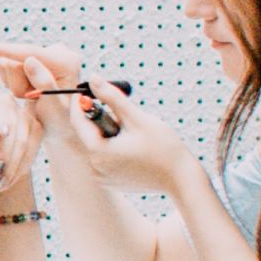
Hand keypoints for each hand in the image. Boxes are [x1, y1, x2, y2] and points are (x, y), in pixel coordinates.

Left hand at [0, 58, 47, 192]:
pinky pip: (33, 149)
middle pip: (15, 128)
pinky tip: (9, 181)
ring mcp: (27, 116)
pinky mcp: (38, 130)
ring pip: (25, 141)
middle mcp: (12, 103)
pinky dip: (22, 167)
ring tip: (1, 182)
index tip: (2, 131)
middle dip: (8, 152)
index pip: (1, 109)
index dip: (3, 119)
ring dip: (14, 165)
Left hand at [48, 74, 190, 197]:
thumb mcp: (137, 118)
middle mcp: (95, 168)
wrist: (181, 179)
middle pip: (87, 134)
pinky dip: (112, 146)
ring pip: (96, 145)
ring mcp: (102, 177)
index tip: (86, 88)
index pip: (78, 121)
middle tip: (118, 109)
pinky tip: (134, 146)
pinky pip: (104, 157)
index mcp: (99, 152)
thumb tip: (94, 78)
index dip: (80, 103)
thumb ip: (112, 97)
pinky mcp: (110, 181)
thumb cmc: (163, 148)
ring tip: (132, 131)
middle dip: (99, 118)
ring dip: (107, 132)